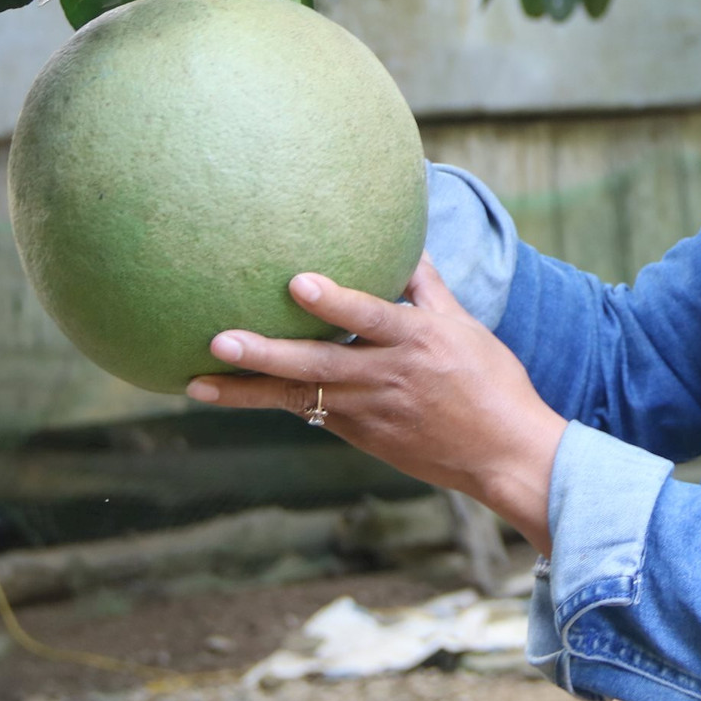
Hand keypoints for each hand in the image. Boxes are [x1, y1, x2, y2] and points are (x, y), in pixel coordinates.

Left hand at [185, 255, 566, 552]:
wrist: (504, 455)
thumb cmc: (493, 383)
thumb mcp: (467, 328)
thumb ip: (428, 289)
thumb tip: (406, 245)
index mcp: (419, 341)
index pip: (370, 317)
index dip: (333, 301)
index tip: (296, 282)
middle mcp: (389, 376)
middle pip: (317, 365)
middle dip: (264, 354)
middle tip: (218, 340)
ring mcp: (370, 413)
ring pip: (298, 398)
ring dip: (246, 391)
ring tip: (196, 385)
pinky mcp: (363, 437)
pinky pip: (311, 413)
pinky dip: (275, 402)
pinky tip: (234, 393)